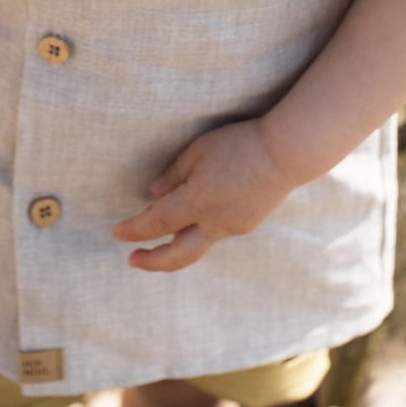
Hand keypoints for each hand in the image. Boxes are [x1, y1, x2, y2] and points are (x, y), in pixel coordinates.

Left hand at [111, 118, 300, 271]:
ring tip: (159, 243)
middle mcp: (215, 221)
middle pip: (178, 255)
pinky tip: (194, 221)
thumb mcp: (199, 151)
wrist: (287, 153)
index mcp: (198, 201)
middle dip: (153, 262)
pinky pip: (215, 233)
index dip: (135, 230)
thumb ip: (175, 175)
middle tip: (132, 261)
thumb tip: (154, 195)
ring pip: (198, 245)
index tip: (118, 233)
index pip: (157, 223)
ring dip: (176, 248)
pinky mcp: (247, 224)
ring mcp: (234, 227)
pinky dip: (198, 232)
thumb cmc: (240, 144)